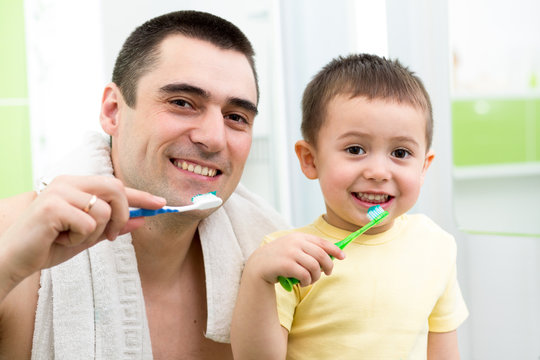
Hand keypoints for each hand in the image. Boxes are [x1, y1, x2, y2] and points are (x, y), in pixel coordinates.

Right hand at [0, 175, 165, 287]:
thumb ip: (113, 226)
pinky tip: (59, 239)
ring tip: (70, 237)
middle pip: (116, 188)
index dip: (140, 195)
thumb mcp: (88, 236)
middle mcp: (68, 182)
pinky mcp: (52, 206)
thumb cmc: (49, 245)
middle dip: (122, 215)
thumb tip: (142, 219)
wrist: (14, 259)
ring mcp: (59, 191)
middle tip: (111, 236)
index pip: (116, 185)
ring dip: (94, 233)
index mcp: (76, 184)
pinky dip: (79, 238)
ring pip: (104, 210)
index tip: (161, 204)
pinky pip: (89, 224)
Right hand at [245, 233, 345, 287]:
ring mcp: (290, 252)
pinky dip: (307, 282)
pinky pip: (305, 275)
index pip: (322, 242)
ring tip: (311, 280)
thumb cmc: (280, 259)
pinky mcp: (286, 264)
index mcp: (299, 237)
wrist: (258, 265)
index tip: (342, 257)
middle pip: (321, 255)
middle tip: (327, 273)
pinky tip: (303, 283)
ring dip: (316, 277)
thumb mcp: (293, 249)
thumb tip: (332, 256)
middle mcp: (295, 242)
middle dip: (328, 266)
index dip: (335, 249)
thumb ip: (308, 250)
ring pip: (314, 266)